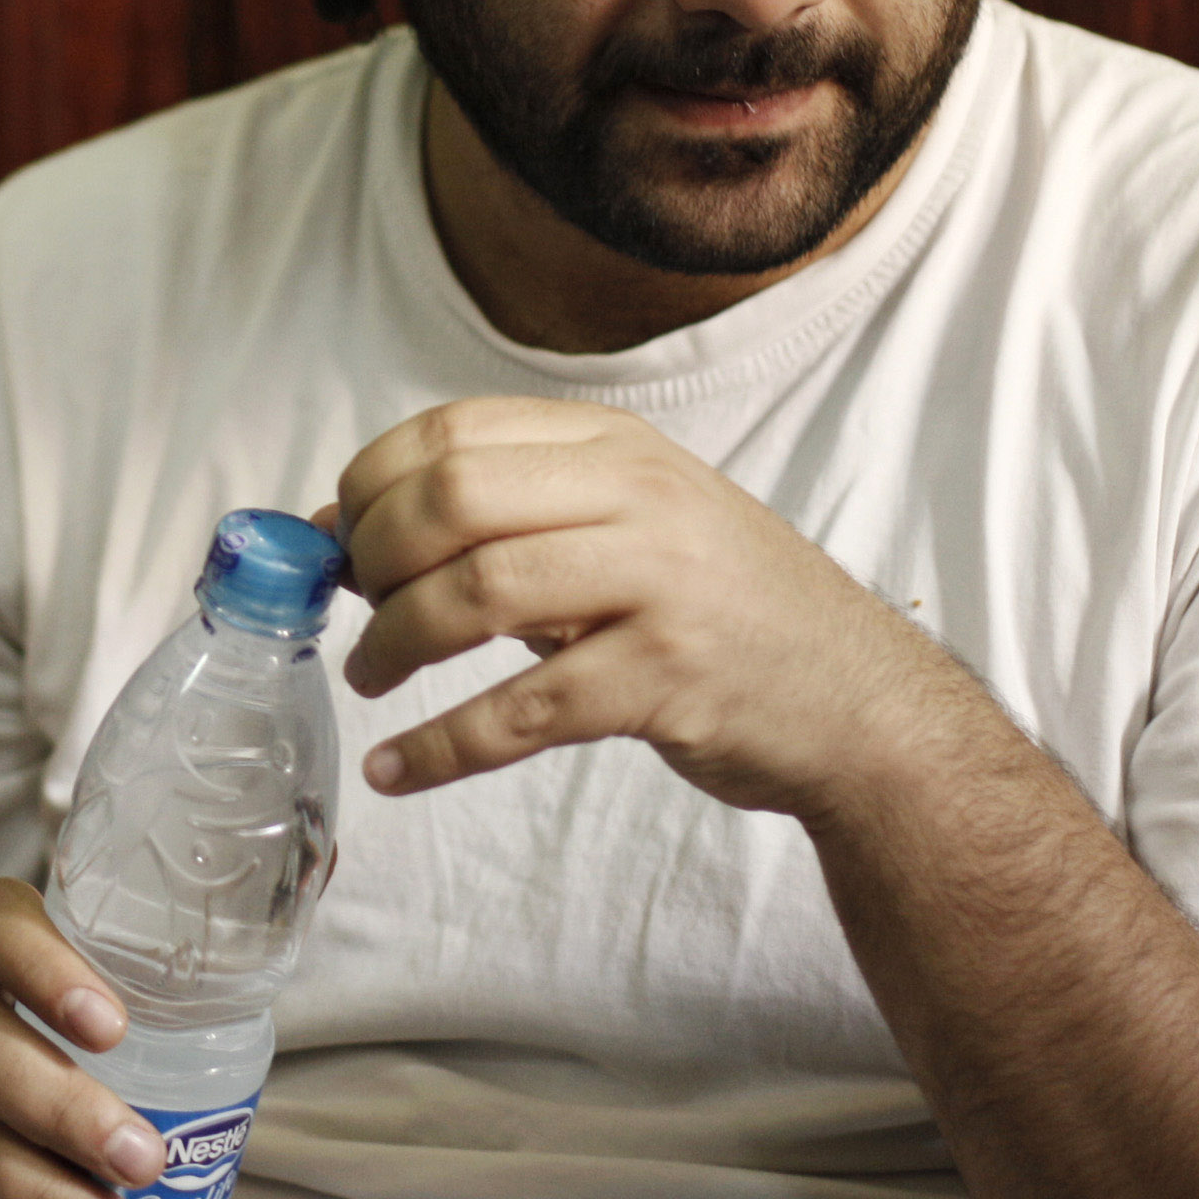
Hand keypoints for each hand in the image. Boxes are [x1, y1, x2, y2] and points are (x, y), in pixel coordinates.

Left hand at [335, 396, 993, 815]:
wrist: (860, 703)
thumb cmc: (722, 612)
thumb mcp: (627, 528)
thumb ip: (506, 519)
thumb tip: (337, 530)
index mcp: (615, 445)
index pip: (452, 430)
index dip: (371, 484)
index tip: (341, 538)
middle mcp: (636, 496)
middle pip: (451, 498)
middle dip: (374, 556)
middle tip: (355, 608)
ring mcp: (655, 584)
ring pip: (474, 592)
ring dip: (394, 645)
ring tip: (369, 678)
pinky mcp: (665, 679)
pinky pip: (520, 711)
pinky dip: (440, 746)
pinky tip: (398, 769)